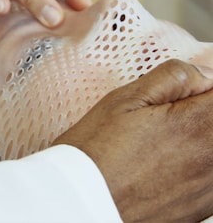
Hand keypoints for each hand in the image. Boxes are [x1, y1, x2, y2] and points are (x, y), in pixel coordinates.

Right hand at [53, 59, 212, 221]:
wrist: (83, 200)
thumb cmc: (98, 150)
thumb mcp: (126, 98)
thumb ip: (175, 78)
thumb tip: (204, 76)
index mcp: (198, 126)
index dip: (206, 87)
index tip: (189, 91)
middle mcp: (212, 160)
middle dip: (201, 110)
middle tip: (171, 112)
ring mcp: (209, 189)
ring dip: (198, 134)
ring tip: (163, 137)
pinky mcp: (200, 207)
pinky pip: (208, 175)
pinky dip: (194, 161)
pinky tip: (165, 160)